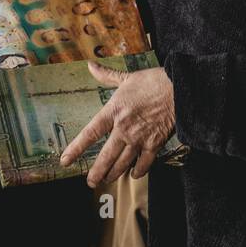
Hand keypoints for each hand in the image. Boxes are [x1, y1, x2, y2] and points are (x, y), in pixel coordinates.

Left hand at [60, 62, 174, 186]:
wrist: (180, 88)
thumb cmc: (153, 81)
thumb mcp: (127, 78)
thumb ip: (107, 75)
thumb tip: (91, 65)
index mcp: (114, 111)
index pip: (90, 133)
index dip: (76, 149)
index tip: (66, 160)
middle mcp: (124, 128)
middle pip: (105, 157)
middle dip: (96, 172)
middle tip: (90, 182)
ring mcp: (139, 138)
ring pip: (122, 164)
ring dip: (113, 174)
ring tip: (107, 180)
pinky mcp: (155, 144)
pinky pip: (144, 164)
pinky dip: (138, 171)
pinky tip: (134, 174)